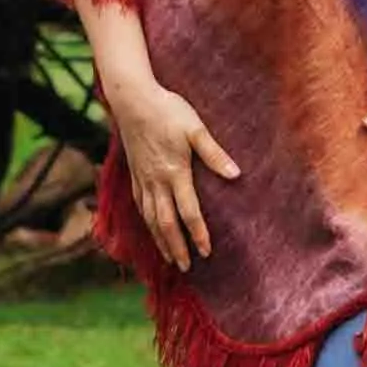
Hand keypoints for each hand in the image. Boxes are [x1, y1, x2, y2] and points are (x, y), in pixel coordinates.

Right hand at [101, 66, 241, 268]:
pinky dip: (146, 223)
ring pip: (149, 218)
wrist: (131, 99)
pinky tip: (151, 229)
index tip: (207, 252)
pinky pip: (139, 205)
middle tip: (187, 267)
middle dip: (177, 247)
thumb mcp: (194, 127)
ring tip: (170, 258)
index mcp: (174, 172)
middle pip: (165, 222)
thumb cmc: (167, 110)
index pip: (187, 212)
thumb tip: (235, 174)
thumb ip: (213, 153)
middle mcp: (156, 180)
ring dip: (160, 240)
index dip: (197, 234)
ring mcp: (142, 178)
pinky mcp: (134, 173)